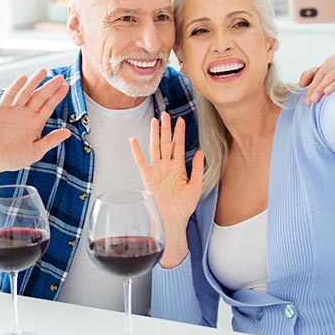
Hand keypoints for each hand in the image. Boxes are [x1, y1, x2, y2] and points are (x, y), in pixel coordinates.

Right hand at [0, 69, 70, 178]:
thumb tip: (68, 132)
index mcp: (35, 123)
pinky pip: (8, 97)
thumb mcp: (35, 152)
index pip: (48, 106)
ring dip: (34, 82)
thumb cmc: (13, 158)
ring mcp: (13, 111)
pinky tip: (23, 78)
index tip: (66, 87)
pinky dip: (15, 87)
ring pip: (26, 93)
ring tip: (43, 71)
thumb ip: (50, 141)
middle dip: (50, 87)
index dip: (57, 97)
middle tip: (59, 77)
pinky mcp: (0, 110)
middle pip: (39, 97)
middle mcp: (25, 114)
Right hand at [130, 112, 204, 267]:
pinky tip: (134, 140)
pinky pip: (140, 162)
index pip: (178, 146)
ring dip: (155, 134)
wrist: (172, 220)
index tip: (181, 120)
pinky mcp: (147, 177)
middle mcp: (166, 167)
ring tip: (156, 120)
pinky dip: (136, 151)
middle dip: (166, 128)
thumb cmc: (184, 207)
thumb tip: (200, 151)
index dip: (179, 133)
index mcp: (178, 168)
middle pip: (165, 143)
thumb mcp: (196, 186)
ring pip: (155, 148)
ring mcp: (156, 171)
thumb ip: (197, 167)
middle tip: (166, 114)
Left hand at [299, 54, 334, 104]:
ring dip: (333, 86)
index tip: (307, 100)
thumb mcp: (324, 76)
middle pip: (329, 75)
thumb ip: (310, 75)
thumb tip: (301, 83)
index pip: (320, 73)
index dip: (312, 86)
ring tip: (325, 94)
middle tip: (313, 101)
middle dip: (319, 88)